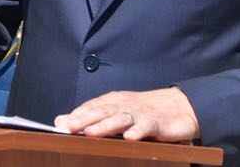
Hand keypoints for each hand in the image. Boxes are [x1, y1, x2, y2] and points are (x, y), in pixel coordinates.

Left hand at [54, 88, 199, 141]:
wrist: (178, 107)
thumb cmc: (143, 110)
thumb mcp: (115, 111)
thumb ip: (89, 116)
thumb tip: (61, 121)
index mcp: (114, 102)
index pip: (92, 107)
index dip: (77, 115)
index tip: (61, 125)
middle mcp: (125, 105)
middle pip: (102, 111)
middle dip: (85, 119)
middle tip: (69, 127)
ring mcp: (141, 113)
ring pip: (121, 118)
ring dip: (105, 125)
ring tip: (90, 132)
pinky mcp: (157, 123)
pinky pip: (146, 126)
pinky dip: (138, 130)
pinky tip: (129, 137)